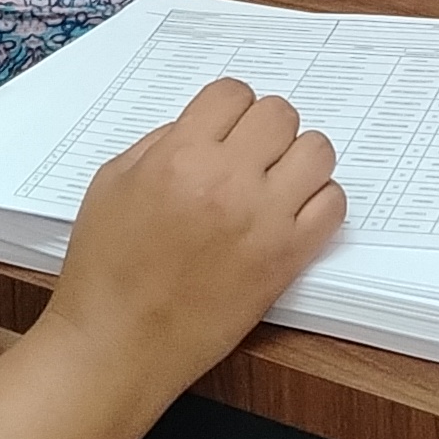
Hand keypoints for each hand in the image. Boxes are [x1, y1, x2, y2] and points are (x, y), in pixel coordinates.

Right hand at [43, 79, 345, 397]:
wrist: (117, 345)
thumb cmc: (105, 270)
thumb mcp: (111, 185)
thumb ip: (159, 144)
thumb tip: (205, 128)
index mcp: (179, 157)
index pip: (232, 92)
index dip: (227, 107)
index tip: (223, 127)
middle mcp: (227, 181)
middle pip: (280, 114)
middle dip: (264, 128)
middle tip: (248, 155)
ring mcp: (264, 220)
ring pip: (317, 151)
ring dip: (298, 159)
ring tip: (275, 181)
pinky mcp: (287, 259)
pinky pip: (333, 205)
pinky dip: (319, 201)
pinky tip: (291, 213)